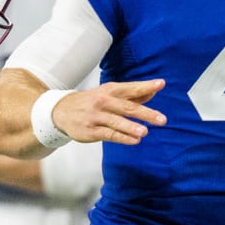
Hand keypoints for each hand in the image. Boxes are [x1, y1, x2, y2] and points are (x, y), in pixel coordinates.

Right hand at [51, 79, 166, 145]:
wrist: (62, 111)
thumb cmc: (92, 101)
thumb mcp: (109, 93)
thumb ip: (132, 94)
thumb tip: (153, 92)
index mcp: (110, 90)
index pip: (131, 88)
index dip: (146, 86)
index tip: (160, 84)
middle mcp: (103, 101)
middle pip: (127, 107)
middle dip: (146, 113)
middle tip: (162, 120)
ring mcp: (96, 116)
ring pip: (116, 122)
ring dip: (131, 127)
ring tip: (145, 132)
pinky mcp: (91, 131)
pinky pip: (109, 134)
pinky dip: (122, 138)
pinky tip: (134, 140)